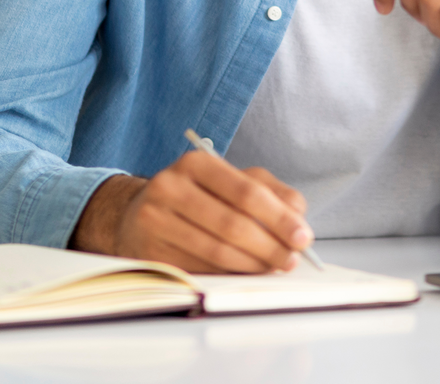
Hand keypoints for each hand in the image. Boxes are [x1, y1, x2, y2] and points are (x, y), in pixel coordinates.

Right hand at [70, 151, 313, 273]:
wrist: (136, 214)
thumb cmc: (195, 196)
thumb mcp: (230, 179)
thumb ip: (268, 190)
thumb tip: (298, 215)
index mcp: (195, 163)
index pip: (246, 191)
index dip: (278, 217)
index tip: (302, 236)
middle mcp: (170, 188)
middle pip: (232, 224)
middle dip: (269, 245)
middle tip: (291, 258)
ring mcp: (155, 222)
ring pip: (216, 251)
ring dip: (252, 264)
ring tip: (273, 266)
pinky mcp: (149, 254)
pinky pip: (199, 270)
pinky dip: (228, 275)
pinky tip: (244, 273)